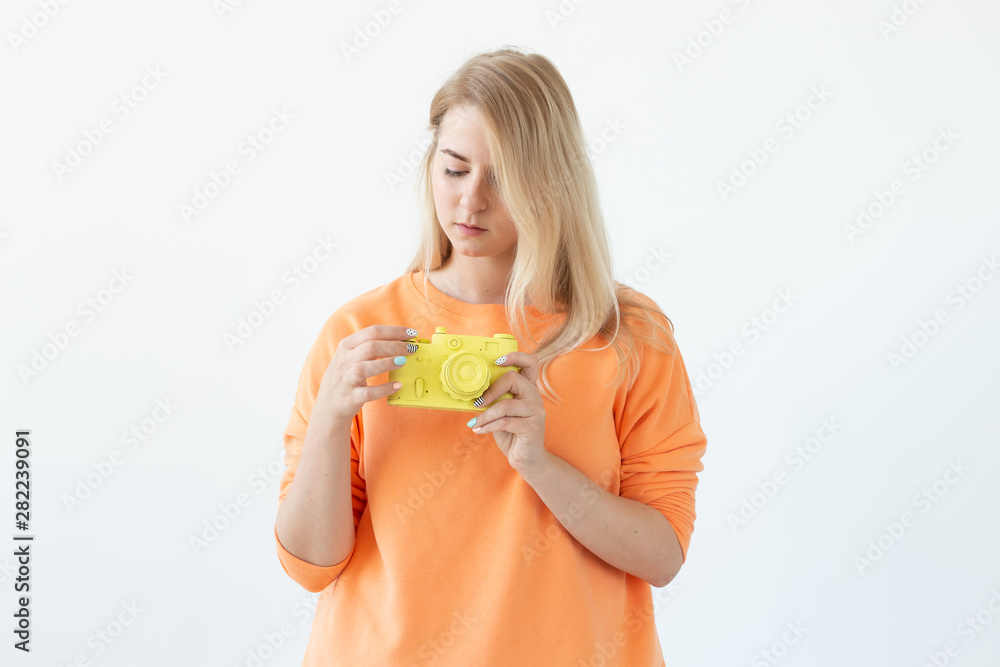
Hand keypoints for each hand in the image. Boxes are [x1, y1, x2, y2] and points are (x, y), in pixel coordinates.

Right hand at [315, 325, 418, 423]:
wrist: (329, 405)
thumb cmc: (346, 377)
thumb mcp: (351, 357)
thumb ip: (370, 347)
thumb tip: (400, 340)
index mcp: (346, 346)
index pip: (372, 332)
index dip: (394, 331)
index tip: (411, 333)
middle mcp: (344, 361)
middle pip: (371, 347)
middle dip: (395, 346)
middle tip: (412, 349)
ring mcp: (346, 380)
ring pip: (365, 368)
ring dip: (387, 363)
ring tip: (404, 362)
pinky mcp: (350, 397)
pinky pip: (368, 392)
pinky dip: (384, 389)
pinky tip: (397, 385)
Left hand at [468, 351, 548, 473]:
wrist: (527, 460)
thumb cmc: (512, 434)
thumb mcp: (502, 413)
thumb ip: (497, 400)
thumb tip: (474, 392)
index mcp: (529, 389)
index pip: (530, 362)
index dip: (515, 356)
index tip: (497, 361)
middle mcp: (535, 397)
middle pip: (514, 379)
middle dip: (491, 390)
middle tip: (478, 402)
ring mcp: (536, 412)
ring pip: (505, 405)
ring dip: (485, 415)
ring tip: (474, 422)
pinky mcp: (533, 428)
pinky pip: (505, 422)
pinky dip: (488, 426)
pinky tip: (479, 430)